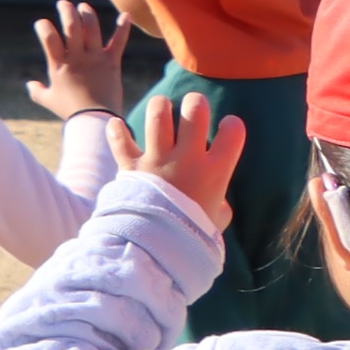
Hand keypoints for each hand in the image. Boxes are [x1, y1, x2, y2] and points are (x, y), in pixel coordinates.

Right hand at [28, 0, 126, 121]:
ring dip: (87, 13)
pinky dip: (123, 27)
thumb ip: (36, 90)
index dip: (43, 26)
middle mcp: (77, 57)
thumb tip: (29, 85)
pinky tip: (126, 15)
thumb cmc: (70, 111)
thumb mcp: (48, 100)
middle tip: (63, 4)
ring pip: (91, 28)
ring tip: (83, 7)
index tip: (42, 24)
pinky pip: (119, 41)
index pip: (48, 36)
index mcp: (58, 64)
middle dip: (66, 10)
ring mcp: (95, 58)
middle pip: (71, 25)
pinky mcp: (112, 62)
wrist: (97, 120)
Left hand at [123, 85, 241, 230]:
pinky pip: (120, 140)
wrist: (156, 246)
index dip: (232, 126)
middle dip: (196, 103)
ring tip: (163, 106)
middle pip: (194, 114)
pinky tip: (117, 126)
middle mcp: (187, 160)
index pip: (232, 135)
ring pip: (159, 116)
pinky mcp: (131, 166)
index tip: (229, 126)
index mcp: (214, 172)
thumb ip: (218, 208)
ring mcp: (157, 160)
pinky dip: (117, 131)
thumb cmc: (191, 236)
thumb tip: (218, 204)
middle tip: (195, 104)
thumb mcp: (216, 222)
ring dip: (161, 107)